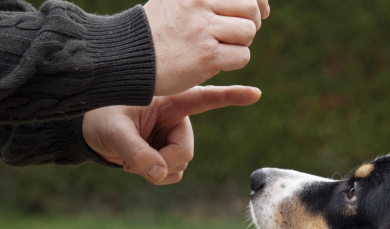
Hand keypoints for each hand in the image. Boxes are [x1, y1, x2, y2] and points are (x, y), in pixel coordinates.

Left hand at [83, 85, 261, 183]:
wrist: (88, 133)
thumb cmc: (99, 119)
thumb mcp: (112, 132)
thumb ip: (135, 153)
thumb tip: (159, 174)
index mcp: (169, 100)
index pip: (204, 98)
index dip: (230, 96)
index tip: (256, 94)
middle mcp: (176, 118)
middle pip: (185, 151)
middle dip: (164, 163)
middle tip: (135, 164)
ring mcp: (172, 137)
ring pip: (180, 165)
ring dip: (157, 170)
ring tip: (130, 159)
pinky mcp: (166, 153)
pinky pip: (172, 173)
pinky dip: (155, 175)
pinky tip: (136, 165)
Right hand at [143, 0, 270, 95]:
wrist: (129, 56)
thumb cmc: (156, 29)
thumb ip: (206, 0)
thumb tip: (257, 3)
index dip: (258, 1)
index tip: (261, 11)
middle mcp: (199, 3)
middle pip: (250, 8)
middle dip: (252, 23)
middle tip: (238, 34)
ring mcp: (202, 29)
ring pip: (248, 32)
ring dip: (241, 43)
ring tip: (222, 47)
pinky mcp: (206, 56)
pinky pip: (242, 56)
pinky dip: (234, 61)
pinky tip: (215, 62)